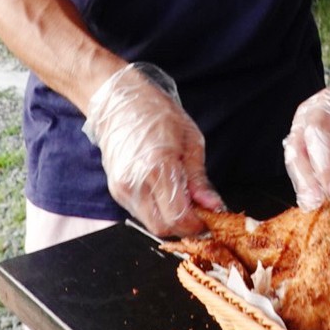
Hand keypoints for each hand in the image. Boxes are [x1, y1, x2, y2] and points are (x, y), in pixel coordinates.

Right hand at [82, 63, 222, 235]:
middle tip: (199, 212)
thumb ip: (199, 179)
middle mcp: (136, 183)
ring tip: (184, 199)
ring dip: (170, 219)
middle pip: (163, 227)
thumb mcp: (190, 141)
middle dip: (184, 226)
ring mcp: (122, 189)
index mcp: (158, 167)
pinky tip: (166, 193)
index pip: (178, 216)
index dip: (197, 223)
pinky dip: (157, 210)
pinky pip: (141, 212)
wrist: (119, 102)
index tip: (209, 217)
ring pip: (151, 223)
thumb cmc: (157, 114)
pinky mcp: (116, 190)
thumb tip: (213, 206)